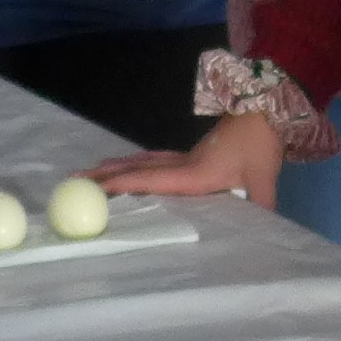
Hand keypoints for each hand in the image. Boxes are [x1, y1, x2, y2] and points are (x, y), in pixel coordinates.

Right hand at [85, 112, 285, 208]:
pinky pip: (155, 159)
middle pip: (138, 168)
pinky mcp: (192, 154)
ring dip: (117, 166)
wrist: (266, 110)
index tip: (95, 188)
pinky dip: (136, 163)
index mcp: (195, 173)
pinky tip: (130, 165)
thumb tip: (263, 231)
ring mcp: (186, 156)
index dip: (124, 183)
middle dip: (106, 174)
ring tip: (90, 172)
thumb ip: (261, 206)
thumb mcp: (263, 178)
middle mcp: (183, 163)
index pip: (152, 180)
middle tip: (74, 179)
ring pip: (144, 161)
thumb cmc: (261, 144)